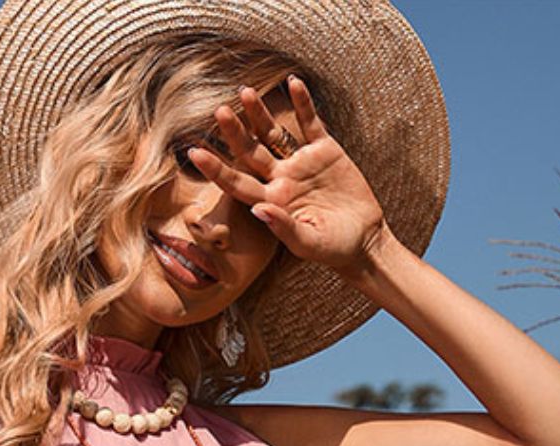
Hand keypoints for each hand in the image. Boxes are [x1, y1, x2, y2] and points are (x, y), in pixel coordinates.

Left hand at [186, 75, 390, 278]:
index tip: (195, 153)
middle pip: (251, 152)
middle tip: (219, 111)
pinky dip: (303, 103)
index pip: (237, 183)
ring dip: (259, 114)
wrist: (364, 240)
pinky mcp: (325, 151)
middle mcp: (281, 179)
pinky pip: (311, 123)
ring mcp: (301, 163)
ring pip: (274, 133)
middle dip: (235, 133)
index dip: (216, 169)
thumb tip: (259, 210)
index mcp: (272, 202)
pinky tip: (293, 83)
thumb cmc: (333, 248)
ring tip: (245, 92)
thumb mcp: (309, 243)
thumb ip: (284, 227)